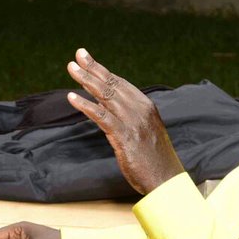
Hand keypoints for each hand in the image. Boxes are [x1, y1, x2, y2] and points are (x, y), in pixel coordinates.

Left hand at [65, 48, 185, 194]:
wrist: (166, 180)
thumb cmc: (155, 160)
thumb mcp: (146, 133)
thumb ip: (131, 119)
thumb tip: (111, 112)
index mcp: (146, 107)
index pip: (121, 83)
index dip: (102, 70)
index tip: (87, 59)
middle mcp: (140, 110)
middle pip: (112, 84)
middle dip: (92, 69)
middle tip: (76, 57)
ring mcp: (133, 122)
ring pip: (106, 96)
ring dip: (86, 80)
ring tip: (72, 69)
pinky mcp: (124, 136)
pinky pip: (101, 116)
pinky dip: (85, 105)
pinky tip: (72, 98)